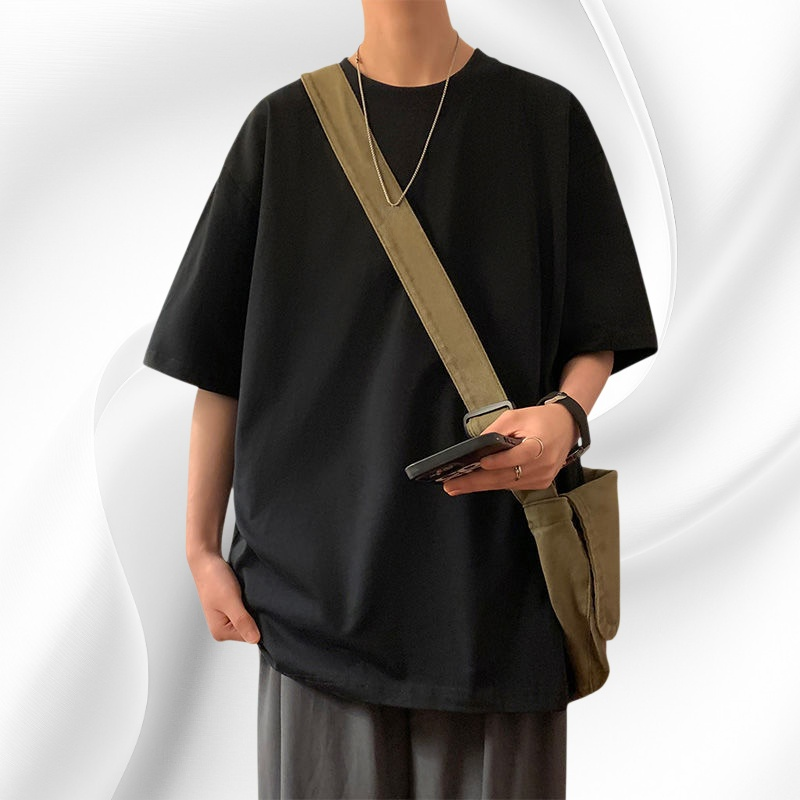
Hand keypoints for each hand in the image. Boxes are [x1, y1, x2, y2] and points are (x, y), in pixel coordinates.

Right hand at [187, 551, 260, 643]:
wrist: (207, 560)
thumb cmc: (215, 579)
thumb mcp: (231, 601)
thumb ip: (242, 621)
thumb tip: (255, 640)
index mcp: (220, 632)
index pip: (249, 636)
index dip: (257, 622)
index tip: (255, 606)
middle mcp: (222, 629)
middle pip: (250, 628)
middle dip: (255, 615)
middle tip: (250, 598)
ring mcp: (226, 619)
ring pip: (249, 618)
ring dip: (252, 607)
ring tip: (246, 595)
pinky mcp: (230, 608)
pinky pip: (246, 610)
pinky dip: (249, 602)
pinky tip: (246, 594)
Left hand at [442, 403, 579, 494]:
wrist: (566, 426)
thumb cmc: (541, 420)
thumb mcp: (516, 416)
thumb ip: (496, 430)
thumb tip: (476, 446)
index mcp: (541, 445)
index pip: (518, 456)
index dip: (499, 461)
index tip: (480, 463)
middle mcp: (543, 465)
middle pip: (505, 476)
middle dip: (476, 481)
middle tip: (452, 485)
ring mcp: (542, 477)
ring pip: (506, 484)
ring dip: (480, 485)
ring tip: (457, 486)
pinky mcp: (540, 483)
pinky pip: (512, 485)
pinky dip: (494, 483)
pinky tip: (476, 483)